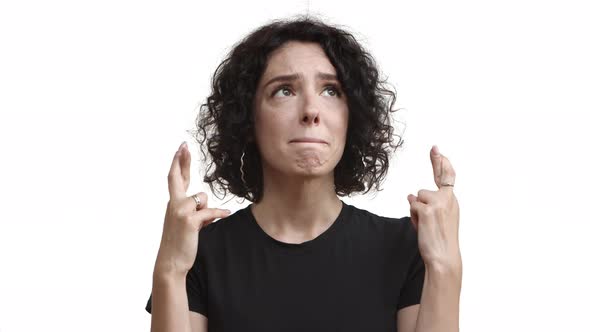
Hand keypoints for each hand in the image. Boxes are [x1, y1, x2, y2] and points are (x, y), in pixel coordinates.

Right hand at [154, 141, 230, 277]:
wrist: (171, 262)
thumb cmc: (180, 243)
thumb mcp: (187, 223)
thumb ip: (196, 212)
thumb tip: (211, 210)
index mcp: (173, 204)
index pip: (175, 179)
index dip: (178, 163)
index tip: (180, 148)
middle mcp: (174, 204)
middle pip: (178, 178)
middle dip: (181, 160)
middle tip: (184, 145)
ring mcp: (180, 211)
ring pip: (202, 198)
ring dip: (207, 210)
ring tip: (202, 225)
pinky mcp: (190, 220)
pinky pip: (210, 211)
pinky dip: (218, 214)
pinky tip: (224, 215)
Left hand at [407, 145, 460, 270]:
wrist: (443, 257)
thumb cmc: (439, 241)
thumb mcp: (434, 219)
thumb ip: (424, 205)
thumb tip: (410, 195)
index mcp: (452, 202)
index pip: (448, 178)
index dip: (443, 163)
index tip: (439, 151)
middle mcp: (448, 199)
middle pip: (439, 175)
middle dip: (437, 160)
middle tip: (434, 147)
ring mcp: (438, 203)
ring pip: (417, 196)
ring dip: (416, 210)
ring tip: (424, 225)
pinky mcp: (427, 209)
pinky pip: (412, 205)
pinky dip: (413, 216)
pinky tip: (421, 226)